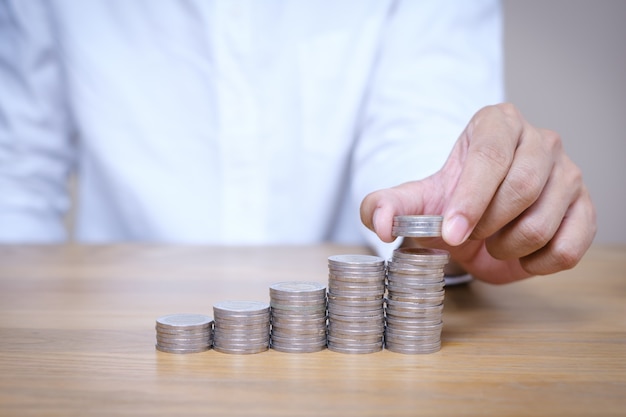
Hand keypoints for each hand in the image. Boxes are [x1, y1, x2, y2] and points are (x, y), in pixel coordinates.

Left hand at [360, 103, 596, 283]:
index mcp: (497, 124)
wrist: (478, 224)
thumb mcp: (414, 203)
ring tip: (492, 242)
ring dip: (508, 246)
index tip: (450, 232)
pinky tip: (519, 254)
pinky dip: (536, 263)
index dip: (470, 200)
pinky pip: (568, 246)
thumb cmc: (449, 205)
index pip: (490, 156)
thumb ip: (385, 207)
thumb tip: (380, 224)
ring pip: (545, 220)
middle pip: (522, 187)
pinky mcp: (585, 209)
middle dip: (487, 225)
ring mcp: (568, 173)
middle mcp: (540, 140)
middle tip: (468, 237)